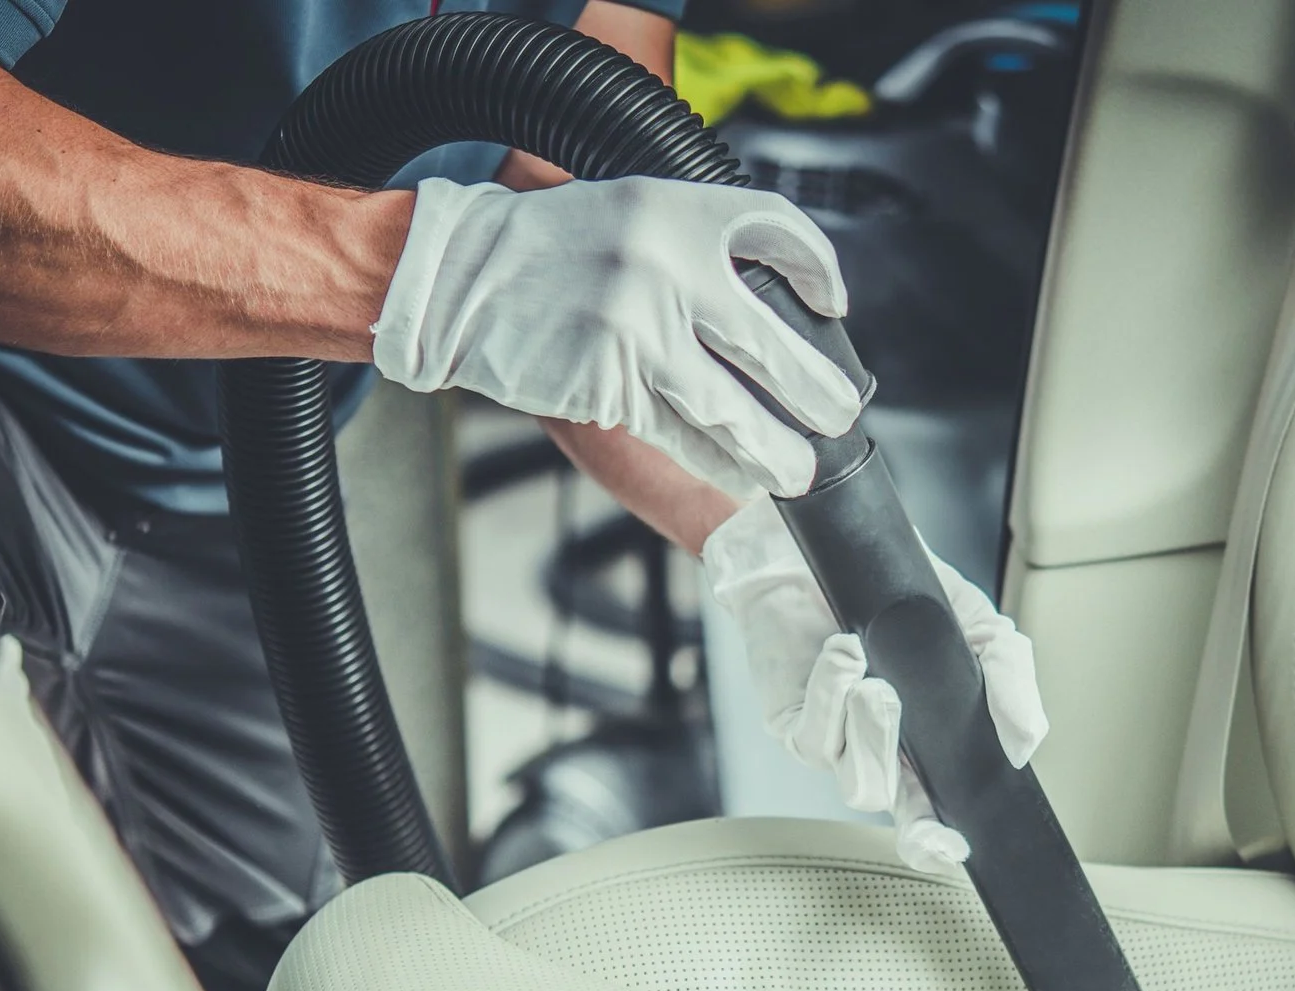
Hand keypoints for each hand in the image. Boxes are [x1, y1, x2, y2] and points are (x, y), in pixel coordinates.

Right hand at [373, 177, 862, 497]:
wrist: (455, 280)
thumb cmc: (542, 250)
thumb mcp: (627, 212)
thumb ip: (692, 248)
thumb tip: (761, 315)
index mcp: (674, 211)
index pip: (777, 233)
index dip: (819, 272)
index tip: (832, 305)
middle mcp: (664, 268)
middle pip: (770, 343)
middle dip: (815, 392)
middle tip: (839, 415)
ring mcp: (637, 332)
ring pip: (730, 408)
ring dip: (773, 448)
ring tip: (798, 469)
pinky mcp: (608, 385)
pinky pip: (680, 433)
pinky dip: (717, 460)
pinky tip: (742, 474)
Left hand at [702, 495, 1046, 876]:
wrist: (828, 551)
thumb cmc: (901, 594)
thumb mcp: (978, 626)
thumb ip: (1011, 677)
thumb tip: (1027, 740)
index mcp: (930, 742)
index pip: (944, 806)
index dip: (949, 838)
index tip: (962, 844)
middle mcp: (884, 752)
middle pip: (903, 822)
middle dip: (921, 836)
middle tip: (931, 831)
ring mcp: (838, 741)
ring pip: (862, 784)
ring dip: (877, 736)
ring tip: (879, 683)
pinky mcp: (794, 722)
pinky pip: (818, 737)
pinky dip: (834, 694)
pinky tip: (846, 652)